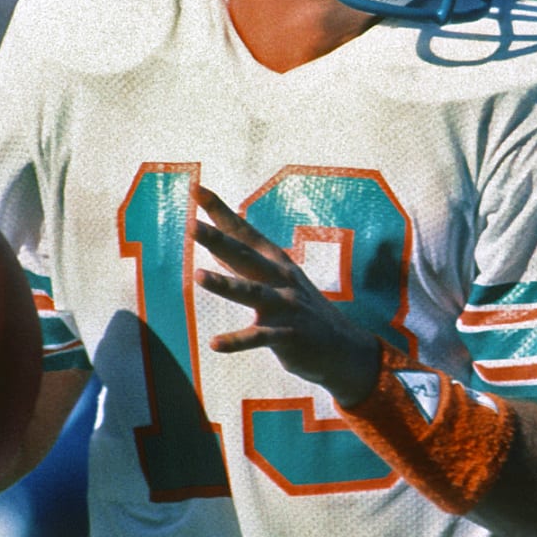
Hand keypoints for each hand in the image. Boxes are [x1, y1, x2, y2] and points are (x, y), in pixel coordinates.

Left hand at [193, 188, 380, 407]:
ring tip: (198, 276)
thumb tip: (214, 244)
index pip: (243, 232)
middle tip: (192, 226)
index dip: (220, 212)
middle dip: (219, 240)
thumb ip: (245, 264)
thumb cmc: (302, 311)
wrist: (344, 348)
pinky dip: (237, 341)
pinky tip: (214, 344)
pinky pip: (259, 338)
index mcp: (276, 263)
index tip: (196, 188)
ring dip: (225, 284)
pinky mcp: (288, 336)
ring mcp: (285, 307)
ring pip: (252, 292)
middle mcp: (281, 279)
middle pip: (245, 256)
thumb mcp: (278, 280)